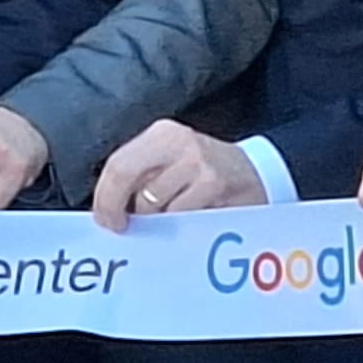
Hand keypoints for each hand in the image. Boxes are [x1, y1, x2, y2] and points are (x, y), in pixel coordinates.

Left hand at [92, 119, 265, 231]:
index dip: (105, 197)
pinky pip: (182, 216)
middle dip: (121, 210)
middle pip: (129, 181)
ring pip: (155, 205)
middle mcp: (178, 142)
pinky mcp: (214, 184)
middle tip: (124, 228)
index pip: (118, 165)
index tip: (105, 221)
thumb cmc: (205, 174)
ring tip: (175, 218)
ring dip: (157, 221)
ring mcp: (198, 162)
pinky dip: (182, 227)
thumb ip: (141, 178)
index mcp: (161, 135)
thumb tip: (106, 209)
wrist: (257, 175)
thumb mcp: (171, 163)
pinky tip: (194, 221)